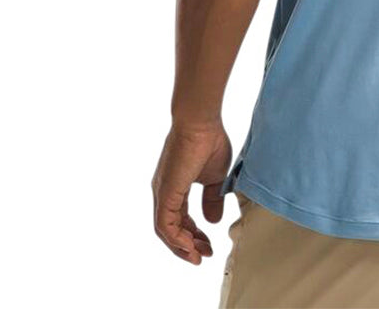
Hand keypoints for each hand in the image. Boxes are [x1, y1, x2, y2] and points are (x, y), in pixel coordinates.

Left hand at [152, 120, 232, 263]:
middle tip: (204, 255)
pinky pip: (165, 225)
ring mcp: (162, 193)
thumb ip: (212, 199)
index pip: (180, 219)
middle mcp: (164, 192)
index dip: (194, 234)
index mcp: (175, 187)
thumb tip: (212, 222)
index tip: (209, 244)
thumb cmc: (210, 141)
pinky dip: (176, 239)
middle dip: (188, 244)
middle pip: (171, 228)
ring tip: (198, 256)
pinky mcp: (165, 193)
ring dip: (182, 246)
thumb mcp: (216, 177)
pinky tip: (190, 246)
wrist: (201, 122)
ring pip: (165, 230)